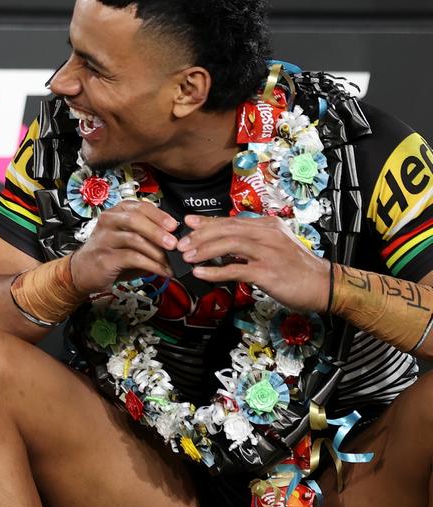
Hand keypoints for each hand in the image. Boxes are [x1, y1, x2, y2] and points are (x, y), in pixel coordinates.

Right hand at [69, 200, 177, 293]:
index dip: (159, 215)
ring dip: (157, 251)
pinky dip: (151, 265)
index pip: (140, 207)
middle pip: (135, 219)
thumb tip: (176, 240)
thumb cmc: (110, 254)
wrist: (82, 271)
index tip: (174, 226)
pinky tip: (162, 270)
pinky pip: (132, 258)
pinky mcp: (105, 257)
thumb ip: (148, 237)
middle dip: (158, 232)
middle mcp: (109, 221)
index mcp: (117, 213)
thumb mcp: (128, 240)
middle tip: (174, 244)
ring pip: (134, 238)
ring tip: (171, 262)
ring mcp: (104, 238)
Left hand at [179, 214, 330, 311]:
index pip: (232, 221)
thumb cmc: (298, 268)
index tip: (188, 223)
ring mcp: (268, 253)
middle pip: (227, 229)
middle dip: (200, 236)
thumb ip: (252, 242)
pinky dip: (215, 271)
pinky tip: (201, 273)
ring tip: (187, 257)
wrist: (324, 285)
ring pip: (229, 245)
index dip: (207, 222)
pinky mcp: (268, 272)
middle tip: (181, 243)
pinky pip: (235, 270)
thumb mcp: (276, 246)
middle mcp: (268, 235)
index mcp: (268, 226)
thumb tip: (222, 244)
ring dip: (204, 250)